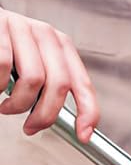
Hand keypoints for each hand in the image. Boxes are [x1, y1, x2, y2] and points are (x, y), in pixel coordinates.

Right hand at [0, 8, 98, 141]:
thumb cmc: (4, 46)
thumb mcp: (33, 59)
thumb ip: (49, 81)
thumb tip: (55, 118)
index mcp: (60, 44)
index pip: (82, 81)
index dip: (88, 111)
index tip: (84, 135)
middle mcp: (46, 35)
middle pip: (60, 84)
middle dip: (45, 115)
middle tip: (31, 127)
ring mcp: (22, 30)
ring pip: (33, 80)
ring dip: (17, 105)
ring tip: (6, 107)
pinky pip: (3, 69)